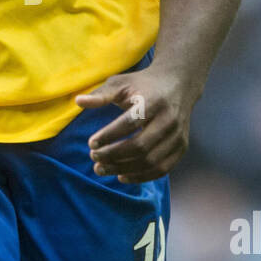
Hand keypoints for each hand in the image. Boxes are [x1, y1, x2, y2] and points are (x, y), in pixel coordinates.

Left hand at [75, 66, 195, 181]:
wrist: (178, 84)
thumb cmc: (143, 85)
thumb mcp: (121, 83)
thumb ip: (101, 95)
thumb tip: (78, 101)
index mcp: (153, 101)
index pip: (130, 123)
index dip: (109, 136)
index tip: (91, 144)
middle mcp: (169, 119)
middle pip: (140, 146)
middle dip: (114, 156)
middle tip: (94, 158)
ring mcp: (178, 135)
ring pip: (151, 161)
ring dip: (124, 169)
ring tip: (102, 169)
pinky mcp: (182, 147)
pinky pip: (162, 169)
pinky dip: (141, 177)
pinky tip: (122, 175)